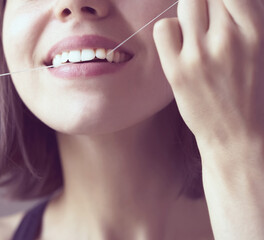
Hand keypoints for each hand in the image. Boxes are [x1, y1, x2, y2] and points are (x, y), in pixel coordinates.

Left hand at [153, 0, 263, 148]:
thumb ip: (245, 22)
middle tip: (207, 22)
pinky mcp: (176, 70)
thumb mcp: (258, 52)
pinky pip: (164, 28)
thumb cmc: (251, 94)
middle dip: (207, 3)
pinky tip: (179, 44)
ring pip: (187, 4)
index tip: (217, 6)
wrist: (237, 136)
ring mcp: (199, 55)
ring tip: (195, 32)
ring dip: (190, 14)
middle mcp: (228, 39)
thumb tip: (223, 4)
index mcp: (255, 32)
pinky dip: (170, 30)